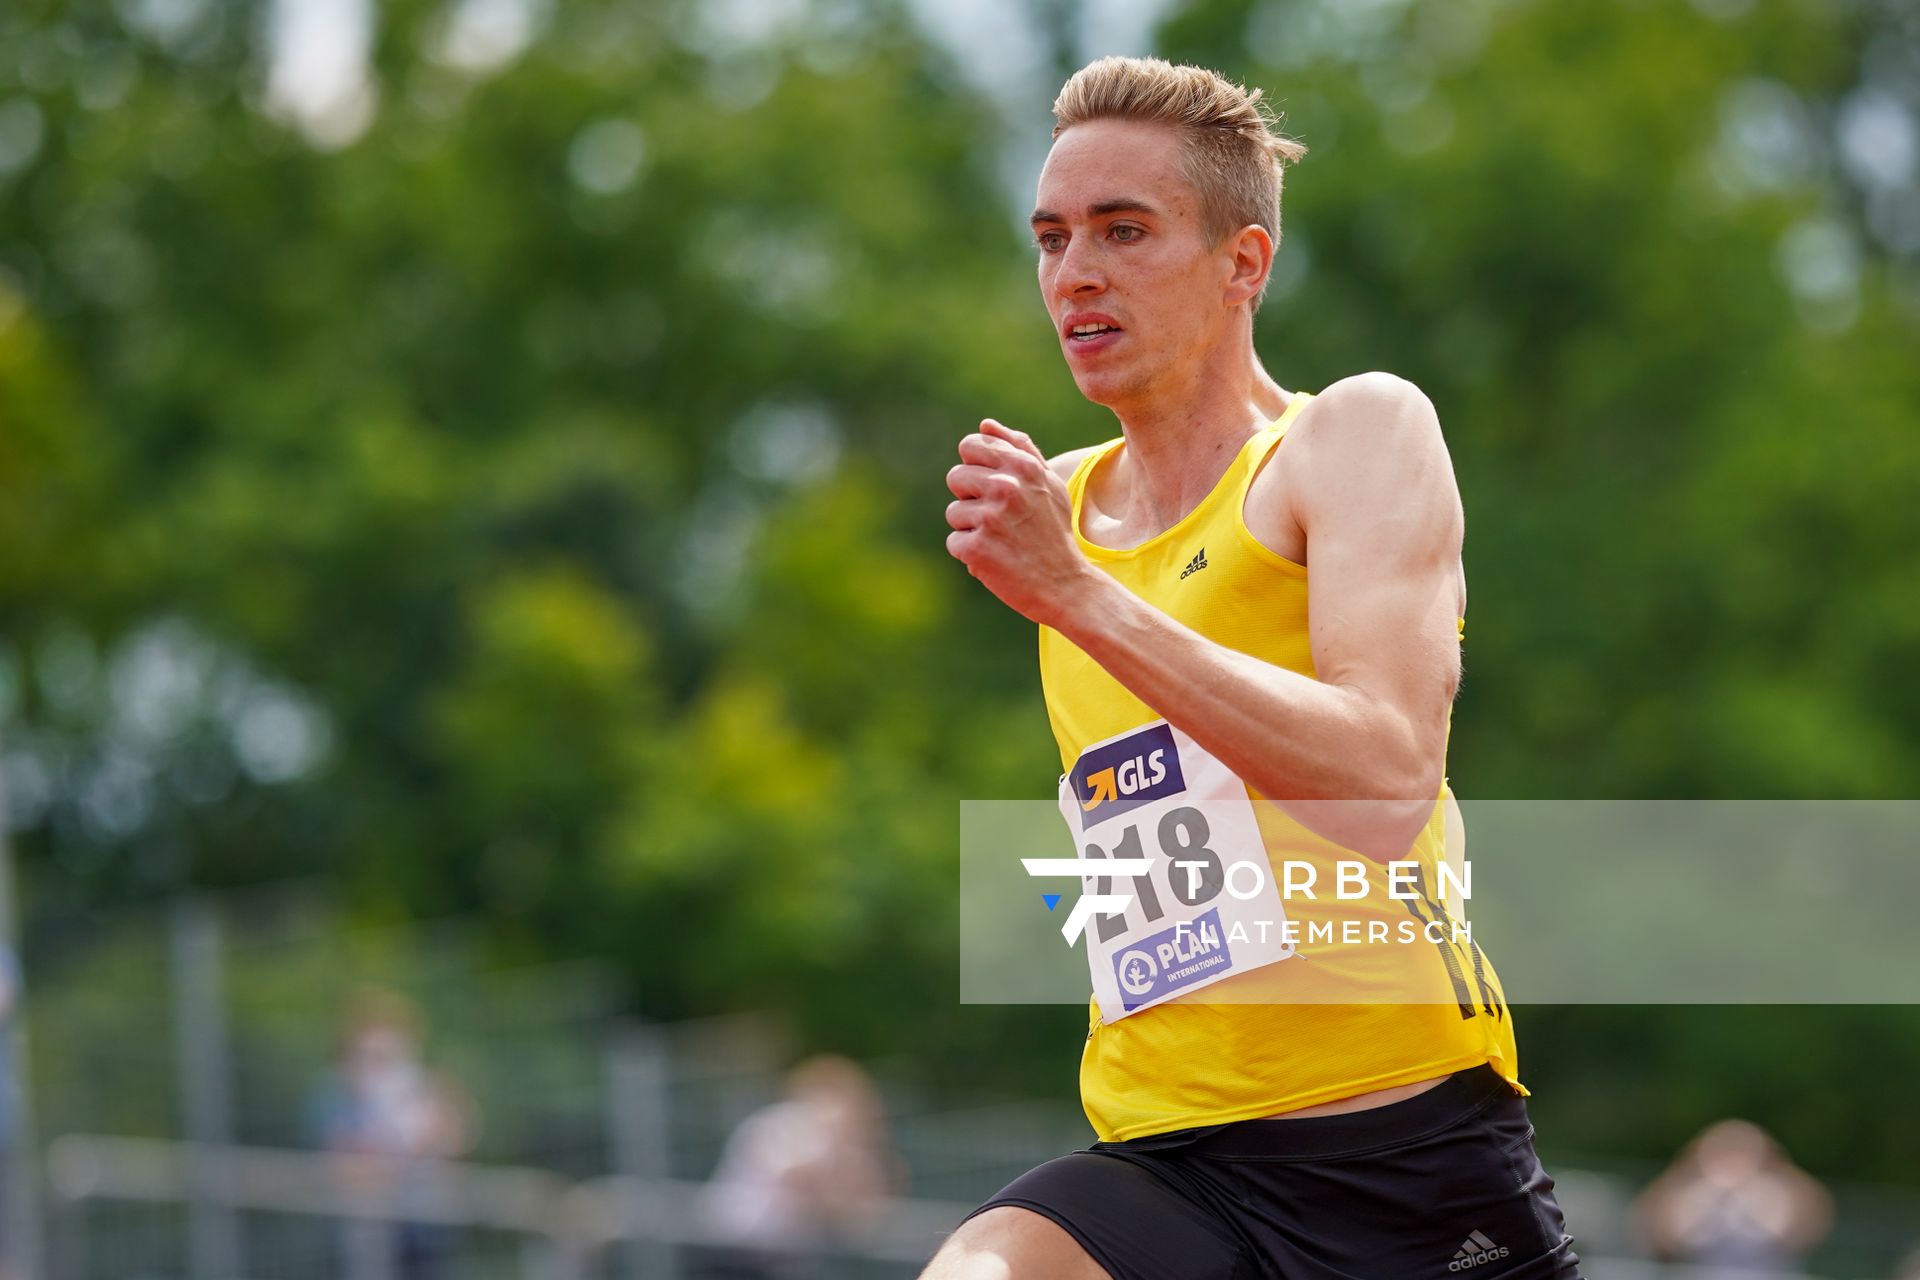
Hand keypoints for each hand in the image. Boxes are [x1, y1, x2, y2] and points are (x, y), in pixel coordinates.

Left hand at [945, 420, 1093, 626]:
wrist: (1066, 585)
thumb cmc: (1054, 533)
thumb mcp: (1048, 485)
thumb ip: (1019, 449)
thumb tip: (985, 425)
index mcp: (1022, 466)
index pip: (971, 445)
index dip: (977, 468)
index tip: (994, 489)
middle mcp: (1005, 487)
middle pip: (956, 477)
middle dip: (971, 498)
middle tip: (1000, 519)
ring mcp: (989, 517)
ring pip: (954, 512)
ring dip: (971, 529)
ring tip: (1002, 541)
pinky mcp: (976, 547)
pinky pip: (954, 542)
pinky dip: (970, 554)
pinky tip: (996, 558)